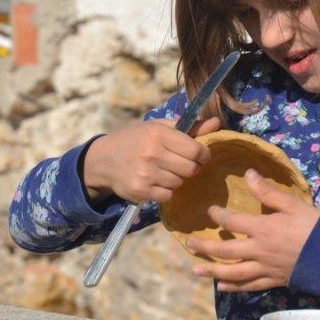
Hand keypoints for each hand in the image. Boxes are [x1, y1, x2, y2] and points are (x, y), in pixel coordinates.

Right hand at [83, 115, 220, 203]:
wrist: (102, 160)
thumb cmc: (134, 139)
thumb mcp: (158, 127)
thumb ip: (189, 128)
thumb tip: (217, 124)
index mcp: (159, 134)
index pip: (196, 150)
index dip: (203, 155)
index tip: (199, 156)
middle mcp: (152, 153)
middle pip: (191, 169)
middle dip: (191, 168)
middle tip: (181, 164)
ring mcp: (145, 174)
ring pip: (179, 183)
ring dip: (176, 179)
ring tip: (163, 171)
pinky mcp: (140, 191)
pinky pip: (167, 195)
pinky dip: (165, 191)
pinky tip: (155, 182)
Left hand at [185, 169, 319, 291]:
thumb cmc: (316, 227)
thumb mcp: (293, 204)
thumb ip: (269, 192)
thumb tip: (249, 174)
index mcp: (263, 229)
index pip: (232, 222)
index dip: (218, 215)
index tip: (209, 210)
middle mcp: (259, 251)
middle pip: (225, 251)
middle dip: (204, 247)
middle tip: (188, 243)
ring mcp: (265, 269)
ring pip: (233, 273)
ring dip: (212, 270)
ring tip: (195, 270)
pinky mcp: (274, 281)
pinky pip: (249, 286)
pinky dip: (234, 287)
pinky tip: (221, 286)